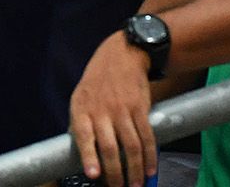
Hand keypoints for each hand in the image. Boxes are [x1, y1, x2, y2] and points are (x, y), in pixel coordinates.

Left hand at [69, 34, 157, 186]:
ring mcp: (122, 109)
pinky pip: (147, 136)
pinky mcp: (140, 108)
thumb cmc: (97, 81)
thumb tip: (81, 154)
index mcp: (82, 109)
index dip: (89, 157)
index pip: (84, 136)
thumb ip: (80, 124)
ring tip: (135, 185)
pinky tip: (150, 169)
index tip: (94, 175)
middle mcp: (102, 110)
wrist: (121, 55)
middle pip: (110, 147)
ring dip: (135, 169)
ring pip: (131, 146)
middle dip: (115, 173)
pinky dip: (150, 156)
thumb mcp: (80, 97)